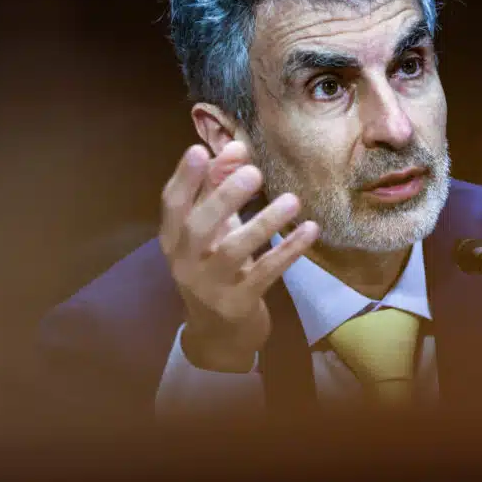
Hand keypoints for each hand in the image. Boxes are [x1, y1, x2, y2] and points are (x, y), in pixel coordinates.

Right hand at [159, 141, 319, 371]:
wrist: (220, 335)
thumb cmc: (216, 268)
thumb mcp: (214, 229)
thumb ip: (219, 187)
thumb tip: (235, 147)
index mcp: (174, 239)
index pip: (172, 205)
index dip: (184, 178)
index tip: (200, 150)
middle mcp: (185, 262)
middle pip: (198, 227)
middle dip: (224, 197)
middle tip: (254, 172)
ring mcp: (210, 287)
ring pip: (233, 251)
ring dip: (264, 224)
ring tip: (293, 200)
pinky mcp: (238, 304)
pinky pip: (265, 274)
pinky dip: (288, 251)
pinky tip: (310, 230)